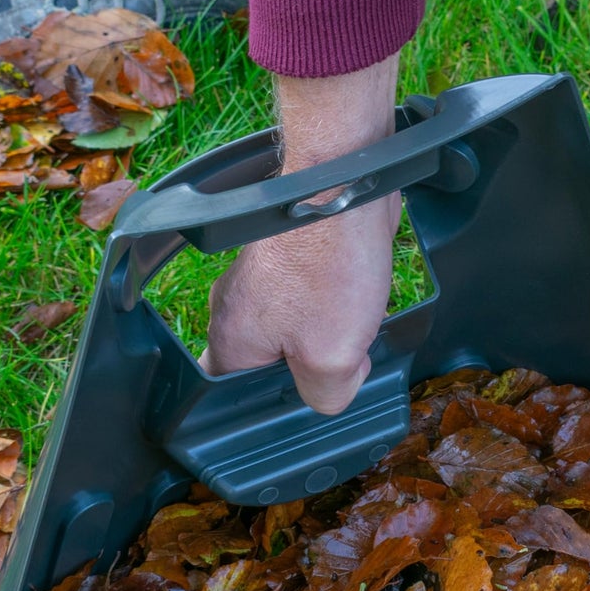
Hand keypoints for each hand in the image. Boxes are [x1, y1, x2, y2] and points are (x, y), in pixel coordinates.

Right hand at [201, 55, 400, 414]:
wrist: (342, 178)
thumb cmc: (329, 265)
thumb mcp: (333, 359)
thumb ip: (326, 396)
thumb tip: (331, 395)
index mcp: (229, 342)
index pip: (232, 400)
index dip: (272, 411)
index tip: (307, 403)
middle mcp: (233, 310)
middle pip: (269, 367)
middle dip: (310, 371)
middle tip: (342, 364)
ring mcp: (259, 281)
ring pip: (294, 332)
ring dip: (328, 335)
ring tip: (355, 324)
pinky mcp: (288, 258)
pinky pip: (309, 300)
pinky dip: (335, 305)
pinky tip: (360, 297)